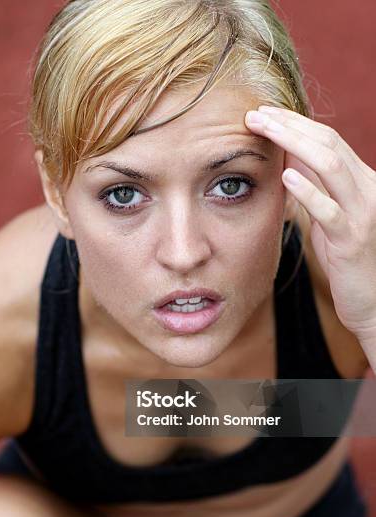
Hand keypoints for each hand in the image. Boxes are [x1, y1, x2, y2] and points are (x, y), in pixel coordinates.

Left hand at [244, 106, 375, 341]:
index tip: (264, 114)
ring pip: (330, 166)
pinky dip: (307, 190)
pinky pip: (329, 209)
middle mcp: (368, 189)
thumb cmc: (347, 258)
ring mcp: (363, 213)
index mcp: (362, 181)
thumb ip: (315, 188)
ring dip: (293, 144)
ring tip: (263, 131)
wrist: (372, 300)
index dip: (296, 124)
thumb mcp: (330, 216)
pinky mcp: (352, 239)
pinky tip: (285, 177)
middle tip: (255, 114)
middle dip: (289, 125)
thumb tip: (288, 158)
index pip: (329, 140)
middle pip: (329, 143)